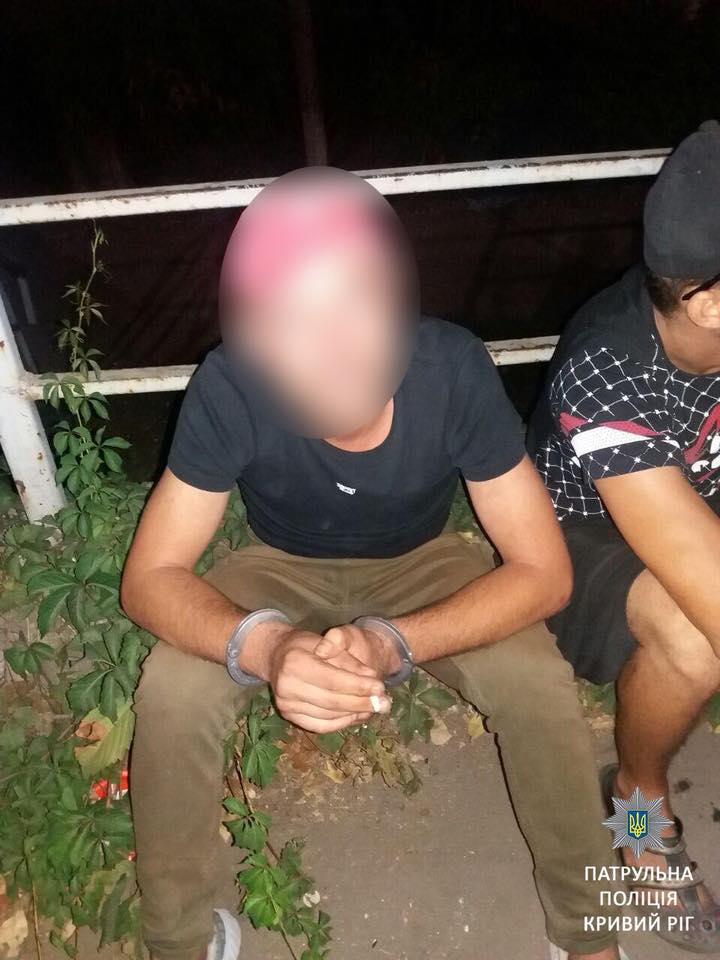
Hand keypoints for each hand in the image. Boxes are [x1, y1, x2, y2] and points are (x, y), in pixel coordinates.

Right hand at [268, 626, 390, 732]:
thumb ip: (349, 659)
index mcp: (295, 663)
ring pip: (328, 715)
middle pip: (331, 700)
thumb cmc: (306, 645)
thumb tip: (371, 677)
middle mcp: (286, 686)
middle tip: (384, 702)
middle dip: (361, 703)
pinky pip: (320, 725)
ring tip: (374, 708)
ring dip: (354, 714)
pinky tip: (356, 715)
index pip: (333, 679)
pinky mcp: (288, 716)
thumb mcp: (327, 642)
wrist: (277, 655)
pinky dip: (341, 722)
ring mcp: (285, 704)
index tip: (380, 687)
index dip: (358, 686)